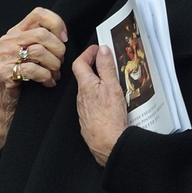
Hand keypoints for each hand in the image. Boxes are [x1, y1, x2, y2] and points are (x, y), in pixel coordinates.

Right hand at [0, 8, 67, 147]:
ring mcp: (4, 56)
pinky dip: (45, 76)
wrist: (8, 102)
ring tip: (55, 74)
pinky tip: (48, 82)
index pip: (39, 14)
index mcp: (17, 32)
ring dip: (53, 65)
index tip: (64, 38)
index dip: (56, 23)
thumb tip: (64, 36)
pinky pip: (32, 69)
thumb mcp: (33, 53)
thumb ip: (44, 40)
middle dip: (58, 50)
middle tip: (60, 62)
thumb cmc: (25, 77)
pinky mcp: (3, 72)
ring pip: (39, 51)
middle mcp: (8, 41)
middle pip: (42, 34)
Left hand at [72, 44, 127, 166]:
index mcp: (85, 85)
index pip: (79, 63)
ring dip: (97, 83)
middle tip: (106, 61)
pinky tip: (110, 101)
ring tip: (112, 81)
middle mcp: (81, 97)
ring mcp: (84, 109)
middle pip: (84, 76)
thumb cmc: (109, 116)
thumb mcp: (111, 86)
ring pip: (88, 91)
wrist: (107, 143)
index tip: (97, 49)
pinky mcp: (89, 119)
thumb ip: (106, 67)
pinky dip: (99, 97)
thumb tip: (102, 50)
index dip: (88, 53)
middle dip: (94, 66)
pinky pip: (92, 103)